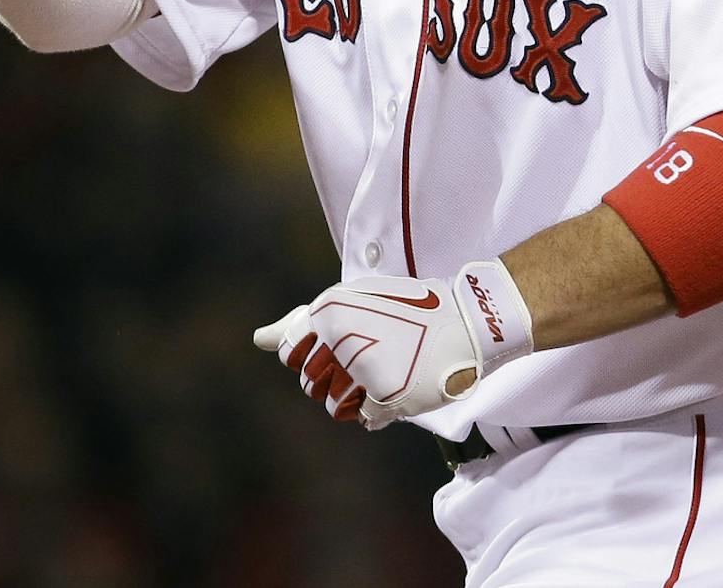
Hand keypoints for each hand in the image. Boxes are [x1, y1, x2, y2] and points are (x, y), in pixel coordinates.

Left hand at [252, 262, 534, 428]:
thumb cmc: (402, 309)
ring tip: (379, 378)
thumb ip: (300, 323)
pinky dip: (379, 412)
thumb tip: (257, 339)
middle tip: (361, 364)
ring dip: (353, 400)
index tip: (331, 350)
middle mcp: (341, 338)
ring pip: (334, 406)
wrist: (464, 317)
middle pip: (309, 384)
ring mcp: (365, 368)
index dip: (307, 356)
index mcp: (328, 312)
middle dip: (328, 381)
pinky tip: (397, 388)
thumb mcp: (348, 303)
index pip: (287, 352)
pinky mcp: (389, 394)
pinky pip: (367, 419)